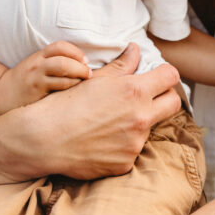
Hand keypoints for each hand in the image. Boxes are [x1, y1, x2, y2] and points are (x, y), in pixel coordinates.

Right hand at [0, 40, 90, 113]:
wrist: (2, 94)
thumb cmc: (25, 79)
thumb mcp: (36, 65)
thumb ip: (53, 60)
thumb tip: (82, 62)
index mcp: (39, 56)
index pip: (59, 46)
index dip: (75, 51)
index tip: (85, 60)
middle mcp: (37, 65)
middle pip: (63, 61)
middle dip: (80, 66)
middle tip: (89, 73)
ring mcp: (36, 79)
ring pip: (62, 73)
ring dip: (78, 77)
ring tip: (84, 80)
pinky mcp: (36, 92)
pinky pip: (58, 88)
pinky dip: (70, 87)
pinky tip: (74, 91)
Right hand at [18, 42, 182, 179]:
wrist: (41, 140)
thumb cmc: (64, 104)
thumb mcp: (93, 79)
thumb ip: (121, 66)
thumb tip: (136, 50)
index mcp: (134, 91)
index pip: (170, 77)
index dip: (165, 75)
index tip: (157, 77)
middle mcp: (140, 118)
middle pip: (173, 104)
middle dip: (165, 97)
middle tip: (147, 97)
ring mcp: (135, 144)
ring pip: (150, 128)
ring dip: (138, 123)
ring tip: (109, 122)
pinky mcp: (126, 164)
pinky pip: (132, 150)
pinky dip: (122, 145)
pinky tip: (101, 141)